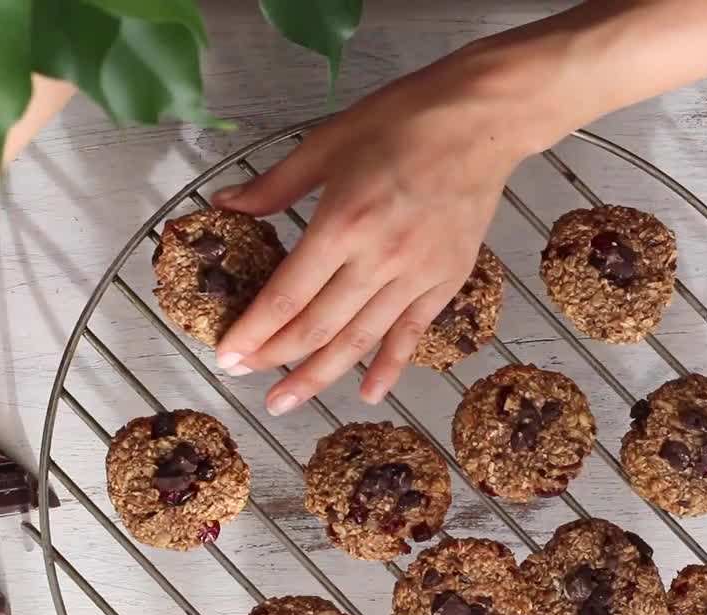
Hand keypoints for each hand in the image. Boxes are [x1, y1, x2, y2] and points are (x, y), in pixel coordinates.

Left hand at [212, 44, 543, 414]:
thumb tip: (224, 205)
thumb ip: (274, 185)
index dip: (253, 333)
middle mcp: (377, 259)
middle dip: (275, 359)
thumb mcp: (325, 143)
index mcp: (341, 224)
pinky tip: (367, 394)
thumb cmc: (400, 121)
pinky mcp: (445, 281)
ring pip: (359, 340)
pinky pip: (411, 334)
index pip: (287, 296)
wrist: (482, 120)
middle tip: (244, 378)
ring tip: (285, 402)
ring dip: (318, 376)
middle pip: (317, 327)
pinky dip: (388, 367)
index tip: (226, 355)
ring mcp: (415, 275)